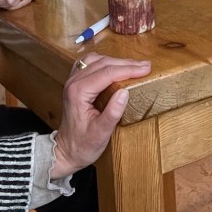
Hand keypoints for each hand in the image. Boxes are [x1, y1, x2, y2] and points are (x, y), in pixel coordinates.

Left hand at [50, 53, 151, 178]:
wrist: (65, 151)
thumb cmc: (82, 145)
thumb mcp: (100, 133)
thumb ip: (112, 112)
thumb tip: (125, 92)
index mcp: (79, 92)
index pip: (107, 73)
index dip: (128, 69)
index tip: (146, 69)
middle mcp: (73, 82)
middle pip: (103, 63)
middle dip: (126, 63)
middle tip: (146, 66)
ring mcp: (72, 81)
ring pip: (96, 60)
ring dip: (116, 61)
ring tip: (134, 66)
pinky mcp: (75, 83)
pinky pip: (89, 64)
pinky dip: (104, 62)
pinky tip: (115, 67)